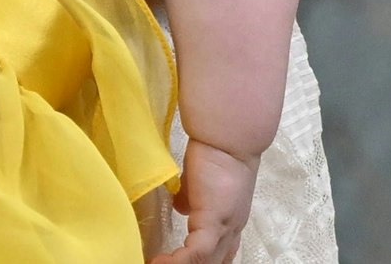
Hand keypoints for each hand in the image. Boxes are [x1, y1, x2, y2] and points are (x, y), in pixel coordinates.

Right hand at [152, 139, 256, 263]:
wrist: (226, 138)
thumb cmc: (214, 153)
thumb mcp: (199, 184)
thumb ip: (191, 199)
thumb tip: (180, 207)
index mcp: (229, 223)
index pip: (220, 255)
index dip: (201, 262)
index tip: (179, 260)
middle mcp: (231, 231)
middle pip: (214, 263)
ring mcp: (225, 229)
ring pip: (205, 263)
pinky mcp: (214, 222)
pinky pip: (197, 254)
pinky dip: (178, 261)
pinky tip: (158, 260)